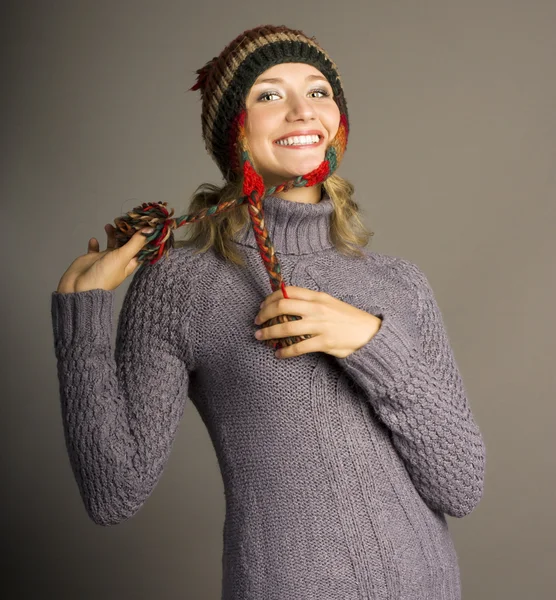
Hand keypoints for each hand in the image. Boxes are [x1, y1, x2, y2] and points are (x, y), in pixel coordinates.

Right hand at [56, 223, 154, 292]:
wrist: (80, 288)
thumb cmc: (103, 277)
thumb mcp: (122, 257)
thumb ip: (135, 243)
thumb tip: (150, 230)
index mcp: (129, 263)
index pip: (139, 248)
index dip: (142, 237)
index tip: (143, 224)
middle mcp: (118, 261)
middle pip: (125, 243)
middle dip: (126, 232)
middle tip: (125, 220)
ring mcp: (105, 260)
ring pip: (111, 243)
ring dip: (111, 234)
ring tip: (110, 225)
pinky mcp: (92, 259)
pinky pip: (94, 249)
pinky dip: (95, 243)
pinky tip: (94, 239)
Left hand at [254, 286, 381, 358]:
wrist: (370, 332)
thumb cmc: (348, 318)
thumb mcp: (329, 303)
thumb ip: (311, 302)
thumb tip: (288, 304)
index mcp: (318, 296)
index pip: (288, 292)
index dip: (270, 298)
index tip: (262, 306)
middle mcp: (317, 308)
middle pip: (282, 307)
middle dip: (264, 314)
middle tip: (257, 322)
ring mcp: (320, 325)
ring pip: (286, 327)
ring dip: (269, 333)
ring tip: (260, 337)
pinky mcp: (324, 342)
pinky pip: (298, 347)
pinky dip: (285, 351)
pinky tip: (278, 354)